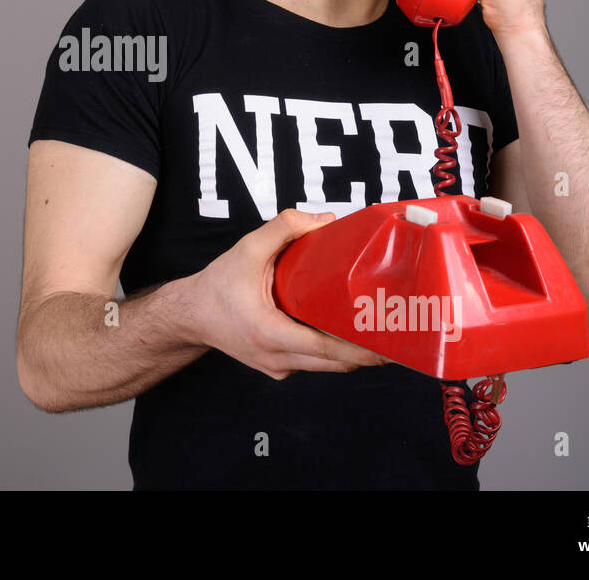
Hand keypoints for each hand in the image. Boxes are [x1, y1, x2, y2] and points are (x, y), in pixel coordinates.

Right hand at [181, 208, 389, 379]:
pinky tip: (342, 332)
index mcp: (269, 333)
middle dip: (367, 353)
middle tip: (396, 334)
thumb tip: (326, 220)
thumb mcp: (247, 249)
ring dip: (350, 354)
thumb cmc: (217, 286)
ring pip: (326, 367)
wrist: (191, 315)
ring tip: (377, 332)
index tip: (390, 346)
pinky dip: (330, 352)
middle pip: (335, 364)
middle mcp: (275, 358)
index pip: (327, 351)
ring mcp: (276, 368)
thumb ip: (284, 228)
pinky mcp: (277, 369)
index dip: (362, 351)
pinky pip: (312, 364)